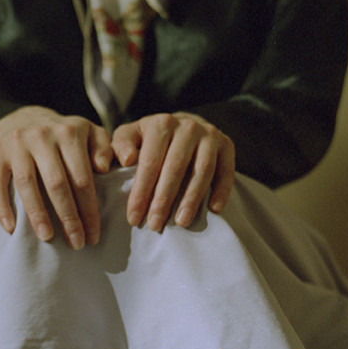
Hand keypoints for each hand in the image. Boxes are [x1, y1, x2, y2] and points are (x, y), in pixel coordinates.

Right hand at [0, 106, 113, 248]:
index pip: (82, 178)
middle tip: (76, 243)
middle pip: (56, 184)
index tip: (93, 235)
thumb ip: (104, 147)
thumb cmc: (64, 135)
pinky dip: (2, 207)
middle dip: (68, 218)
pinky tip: (11, 229)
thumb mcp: (90, 133)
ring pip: (26, 184)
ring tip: (47, 237)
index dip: (88, 210)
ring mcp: (17, 144)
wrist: (24, 118)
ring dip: (37, 214)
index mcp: (69, 133)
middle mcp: (42, 136)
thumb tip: (103, 168)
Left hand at [111, 112, 234, 231]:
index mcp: (161, 123)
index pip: (150, 162)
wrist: (185, 126)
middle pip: (175, 167)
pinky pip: (226, 171)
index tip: (134, 218)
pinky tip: (214, 210)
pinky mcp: (227, 145)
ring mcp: (209, 135)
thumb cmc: (151, 139)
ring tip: (182, 222)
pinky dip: (221, 191)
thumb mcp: (131, 135)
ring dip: (192, 199)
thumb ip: (120, 145)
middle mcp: (187, 126)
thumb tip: (127, 160)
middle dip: (164, 199)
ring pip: (202, 170)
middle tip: (155, 225)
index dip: (141, 192)